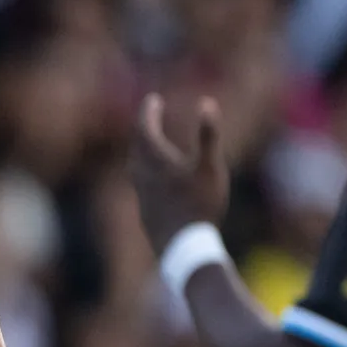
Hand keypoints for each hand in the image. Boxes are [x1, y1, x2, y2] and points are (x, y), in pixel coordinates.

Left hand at [131, 92, 228, 252]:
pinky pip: (140, 182)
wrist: (183, 247)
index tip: (152, 99)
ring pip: (135, 165)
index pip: (144, 130)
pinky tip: (152, 177)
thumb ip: (208, 134)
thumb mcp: (210, 166)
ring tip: (150, 140)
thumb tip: (206, 102)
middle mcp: (142, 176)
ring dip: (142, 148)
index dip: (148, 112)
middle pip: (137, 146)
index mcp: (156, 162)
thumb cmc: (200, 204)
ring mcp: (142, 195)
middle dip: (144, 126)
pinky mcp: (145, 211)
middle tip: (151, 112)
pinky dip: (145, 168)